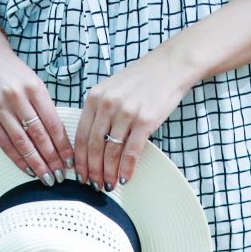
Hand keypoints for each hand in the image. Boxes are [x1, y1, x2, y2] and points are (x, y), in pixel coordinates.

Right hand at [0, 29, 74, 185]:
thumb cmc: (14, 74)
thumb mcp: (35, 84)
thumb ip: (45, 108)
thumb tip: (59, 141)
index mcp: (34, 88)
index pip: (53, 123)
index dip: (63, 146)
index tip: (70, 162)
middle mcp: (16, 97)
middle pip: (38, 135)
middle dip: (51, 158)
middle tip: (60, 176)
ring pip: (21, 142)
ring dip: (36, 163)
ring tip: (47, 177)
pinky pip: (4, 143)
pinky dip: (17, 159)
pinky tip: (28, 169)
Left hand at [73, 46, 196, 190]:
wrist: (170, 65)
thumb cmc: (141, 80)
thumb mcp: (111, 90)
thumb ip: (99, 112)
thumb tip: (92, 144)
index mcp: (94, 98)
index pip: (81, 136)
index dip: (79, 160)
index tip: (79, 175)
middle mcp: (107, 105)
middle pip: (94, 147)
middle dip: (92, 171)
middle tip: (93, 185)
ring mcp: (126, 113)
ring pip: (112, 151)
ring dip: (108, 173)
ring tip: (108, 186)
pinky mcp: (145, 120)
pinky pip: (131, 150)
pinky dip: (127, 168)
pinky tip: (125, 179)